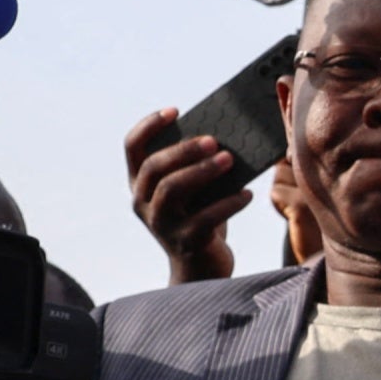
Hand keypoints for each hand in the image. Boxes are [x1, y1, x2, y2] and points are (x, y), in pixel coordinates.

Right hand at [124, 107, 249, 282]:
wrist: (202, 269)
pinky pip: (205, 218)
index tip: (175, 110)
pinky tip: (248, 194)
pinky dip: (228, 204)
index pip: (132, 147)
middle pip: (154, 167)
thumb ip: (197, 166)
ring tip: (230, 159)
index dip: (149, 125)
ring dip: (202, 171)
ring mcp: (161, 224)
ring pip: (172, 190)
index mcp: (140, 183)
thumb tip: (225, 135)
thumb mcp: (195, 189)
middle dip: (183, 149)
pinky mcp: (185, 242)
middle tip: (213, 139)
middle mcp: (142, 202)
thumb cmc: (201, 217)